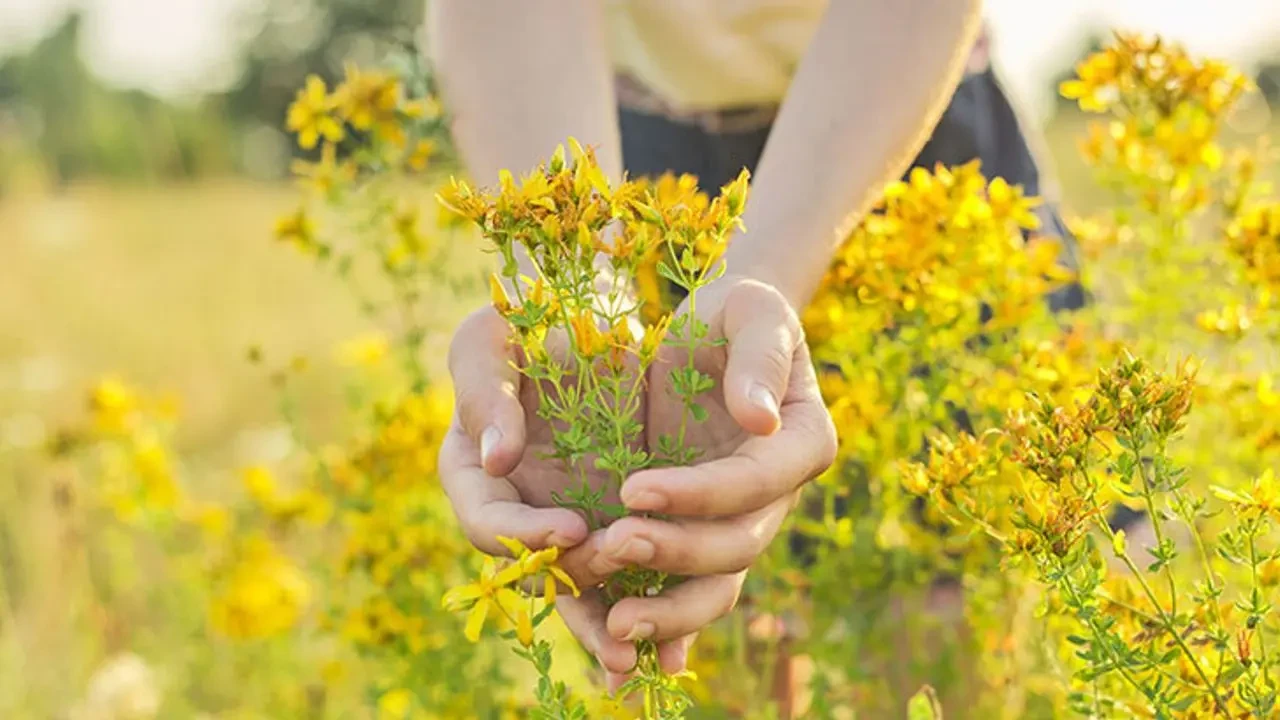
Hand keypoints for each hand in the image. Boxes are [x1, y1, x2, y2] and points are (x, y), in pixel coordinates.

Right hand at [439, 304, 643, 675]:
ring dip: (601, 624)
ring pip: (578, 590)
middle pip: (531, 569)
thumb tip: (496, 458)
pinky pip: (624, 581)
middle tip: (617, 570)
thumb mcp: (492, 336)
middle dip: (570, 581)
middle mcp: (514, 510)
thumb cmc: (527, 320)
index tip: (570, 528)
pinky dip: (643, 613)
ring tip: (632, 650)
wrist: (591, 320)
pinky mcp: (612, 527)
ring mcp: (562, 523)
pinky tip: (668, 651)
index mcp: (471, 471)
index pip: (484, 520)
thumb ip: (483, 390)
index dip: (521, 534)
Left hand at [558, 277, 837, 686]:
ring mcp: (739, 521)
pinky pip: (682, 585)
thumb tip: (760, 419)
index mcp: (802, 442)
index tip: (634, 488)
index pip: (755, 482)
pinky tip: (616, 640)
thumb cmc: (737, 314)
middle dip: (677, 553)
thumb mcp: (753, 313)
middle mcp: (778, 495)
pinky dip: (657, 617)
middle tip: (613, 546)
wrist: (712, 333)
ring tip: (616, 625)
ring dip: (670, 609)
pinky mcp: (698, 532)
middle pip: (737, 544)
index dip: (700, 494)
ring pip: (716, 585)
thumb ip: (759, 360)